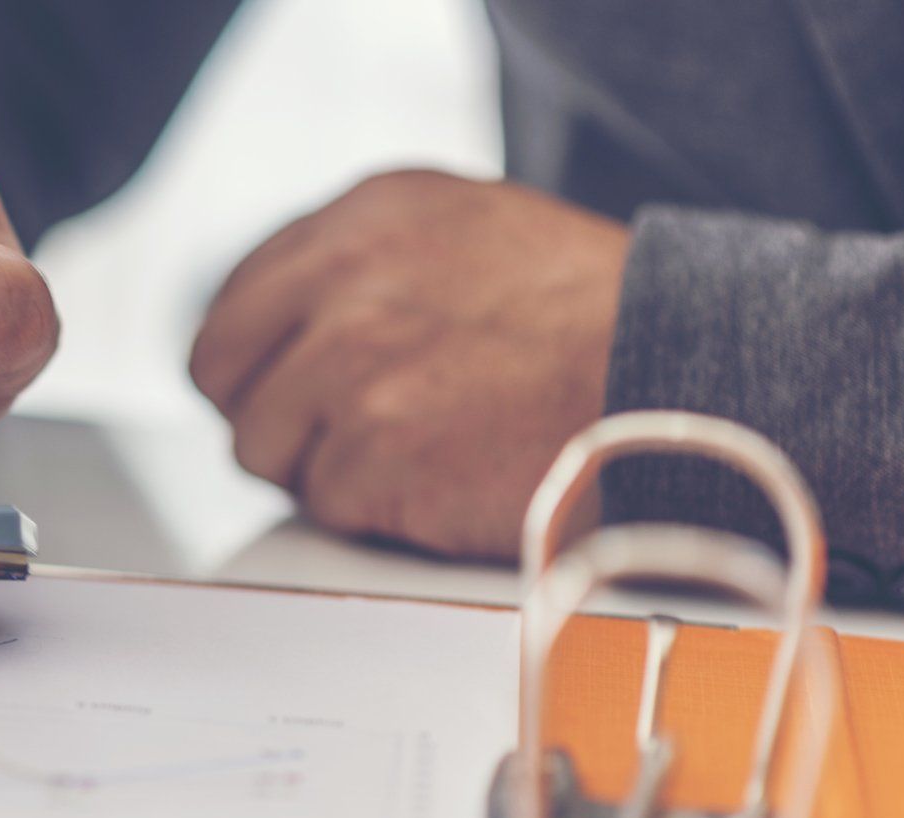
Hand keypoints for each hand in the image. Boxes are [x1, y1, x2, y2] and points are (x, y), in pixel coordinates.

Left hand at [190, 170, 628, 558]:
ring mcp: (351, 368)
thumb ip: (365, 267)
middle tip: (340, 436)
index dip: (259, 364)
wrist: (679, 379)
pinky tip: (445, 481)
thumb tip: (284, 328)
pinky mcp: (372, 452)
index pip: (234, 305)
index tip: (290, 389)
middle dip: (270, 416)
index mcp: (362, 219)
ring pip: (263, 450)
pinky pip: (325, 505)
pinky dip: (376, 511)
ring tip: (417, 452)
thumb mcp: (467, 237)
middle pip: (224, 376)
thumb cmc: (589, 322)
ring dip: (326, 468)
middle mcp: (343, 282)